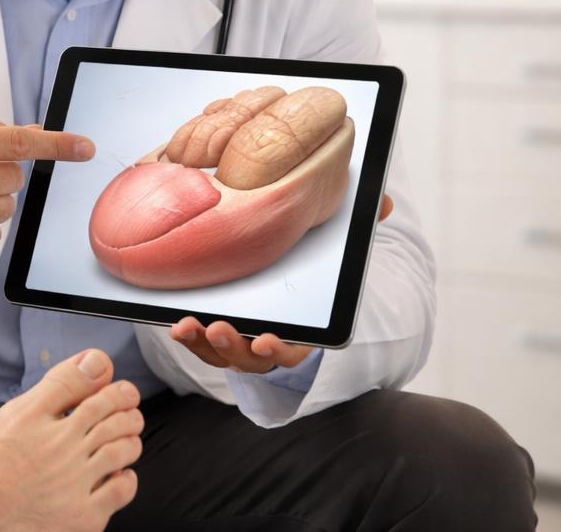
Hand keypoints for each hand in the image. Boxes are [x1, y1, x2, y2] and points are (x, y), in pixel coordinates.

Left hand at [166, 195, 392, 371]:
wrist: (283, 277)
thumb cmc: (310, 266)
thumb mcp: (334, 248)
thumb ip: (358, 229)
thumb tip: (384, 203)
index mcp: (303, 330)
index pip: (294, 351)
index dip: (281, 349)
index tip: (266, 341)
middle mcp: (269, 343)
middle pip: (251, 358)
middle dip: (234, 347)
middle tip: (220, 328)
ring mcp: (240, 341)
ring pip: (220, 354)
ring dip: (203, 343)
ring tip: (188, 325)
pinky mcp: (213, 332)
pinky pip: (199, 341)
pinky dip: (188, 336)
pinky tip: (176, 323)